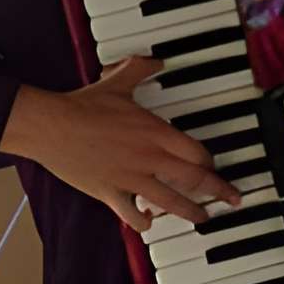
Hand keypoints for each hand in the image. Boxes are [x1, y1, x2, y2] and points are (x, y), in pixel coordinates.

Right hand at [1, 55, 241, 233]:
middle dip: (217, 190)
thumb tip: (155, 60)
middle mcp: (148, 157)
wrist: (52, 126)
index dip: (210, 161)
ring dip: (190, 212)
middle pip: (194, 179)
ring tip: (202, 219)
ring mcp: (130, 178)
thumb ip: (140, 69)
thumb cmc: (83, 106)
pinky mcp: (109, 192)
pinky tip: (148, 223)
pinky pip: (131, 215)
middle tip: (231, 199)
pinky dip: (142, 222)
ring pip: (170, 201)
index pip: (197, 151)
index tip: (214, 166)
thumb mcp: (117, 81)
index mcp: (155, 132)